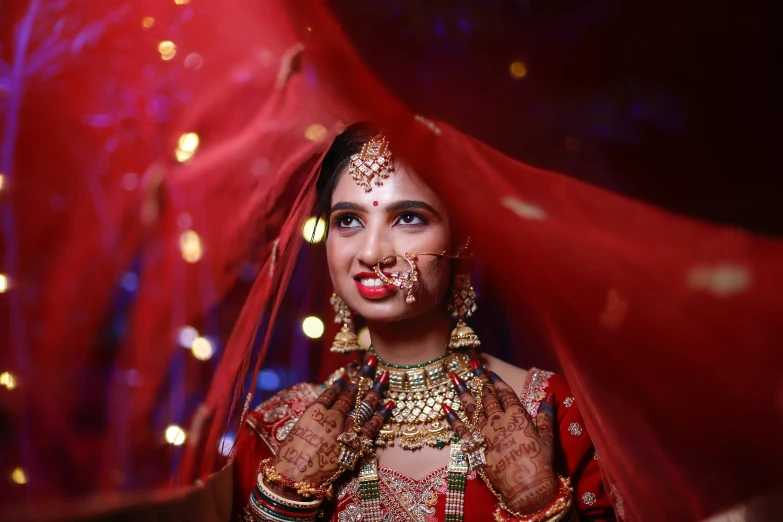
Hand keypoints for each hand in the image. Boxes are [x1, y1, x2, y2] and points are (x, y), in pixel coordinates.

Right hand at [271, 355, 391, 491]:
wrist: (295, 477)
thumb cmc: (289, 456)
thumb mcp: (297, 430)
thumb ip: (312, 419)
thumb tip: (322, 410)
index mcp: (315, 411)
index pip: (331, 391)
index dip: (342, 382)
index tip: (349, 374)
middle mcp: (332, 416)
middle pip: (350, 394)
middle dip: (362, 377)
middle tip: (372, 362)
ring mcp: (345, 429)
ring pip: (364, 406)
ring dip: (375, 390)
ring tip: (383, 377)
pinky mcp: (355, 444)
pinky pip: (372, 427)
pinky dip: (382, 415)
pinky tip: (390, 403)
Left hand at [445, 362, 557, 513]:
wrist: (526, 487)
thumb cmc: (540, 462)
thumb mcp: (547, 437)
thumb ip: (546, 415)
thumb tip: (549, 397)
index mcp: (517, 415)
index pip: (505, 393)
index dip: (497, 380)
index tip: (489, 371)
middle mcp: (498, 420)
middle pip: (487, 396)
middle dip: (479, 379)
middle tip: (471, 364)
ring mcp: (484, 432)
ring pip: (471, 407)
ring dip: (463, 391)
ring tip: (454, 376)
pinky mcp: (474, 446)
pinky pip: (460, 429)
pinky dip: (451, 417)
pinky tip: (444, 406)